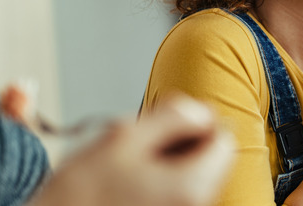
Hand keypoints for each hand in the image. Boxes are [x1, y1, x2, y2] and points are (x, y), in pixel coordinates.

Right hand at [30, 95, 233, 205]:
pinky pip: (173, 193)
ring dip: (166, 160)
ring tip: (128, 166)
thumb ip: (174, 115)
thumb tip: (204, 109)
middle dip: (181, 141)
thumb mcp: (125, 136)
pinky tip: (126, 183)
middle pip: (209, 159)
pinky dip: (156, 181)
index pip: (224, 139)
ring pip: (190, 176)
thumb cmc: (79, 193)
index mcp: (194, 185)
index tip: (166, 120)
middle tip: (141, 143)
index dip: (198, 120)